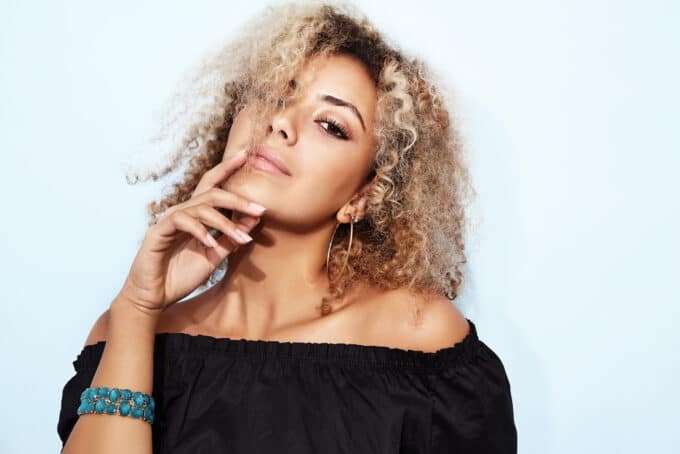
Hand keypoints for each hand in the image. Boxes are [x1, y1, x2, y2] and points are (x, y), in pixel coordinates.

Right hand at [115, 147, 263, 316]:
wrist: (154, 298)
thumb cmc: (181, 276)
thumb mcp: (214, 256)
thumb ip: (231, 238)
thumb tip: (254, 220)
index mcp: (196, 216)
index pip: (212, 185)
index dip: (227, 168)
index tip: (246, 154)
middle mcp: (183, 213)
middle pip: (211, 193)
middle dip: (238, 199)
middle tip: (260, 209)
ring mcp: (169, 221)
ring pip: (201, 208)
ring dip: (225, 223)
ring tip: (242, 238)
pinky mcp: (158, 232)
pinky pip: (182, 222)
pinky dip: (200, 231)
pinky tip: (211, 243)